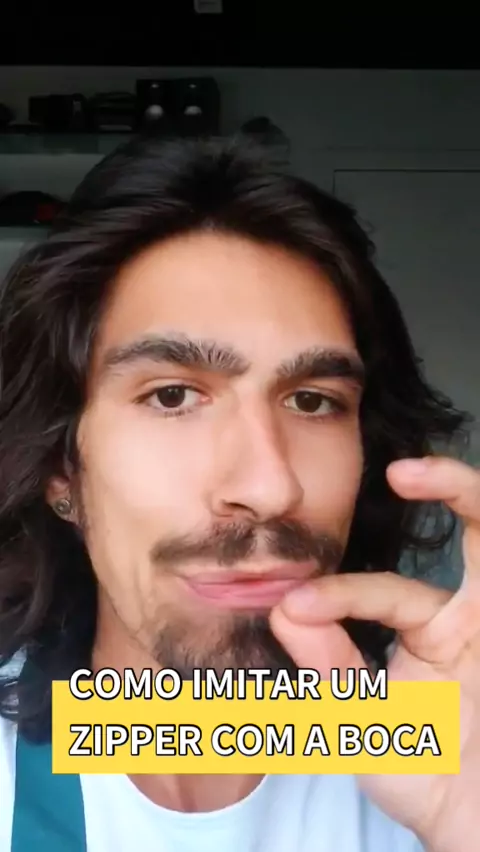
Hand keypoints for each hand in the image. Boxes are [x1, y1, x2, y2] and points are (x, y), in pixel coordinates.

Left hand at [270, 456, 479, 851]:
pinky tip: (469, 511)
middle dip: (450, 489)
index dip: (339, 598)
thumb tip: (285, 608)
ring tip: (426, 473)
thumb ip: (329, 664)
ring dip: (472, 498)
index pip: (386, 593)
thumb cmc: (423, 772)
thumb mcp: (362, 715)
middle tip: (403, 470)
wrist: (468, 826)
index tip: (293, 610)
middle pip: (475, 534)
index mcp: (434, 628)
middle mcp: (475, 617)